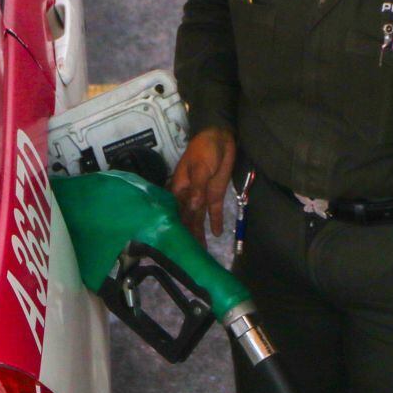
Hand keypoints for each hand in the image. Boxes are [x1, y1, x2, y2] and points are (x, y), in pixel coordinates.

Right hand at [171, 127, 236, 241]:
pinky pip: (214, 212)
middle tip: (188, 254)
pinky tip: (216, 235)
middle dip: (186, 235)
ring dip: (199, 233)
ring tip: (201, 251)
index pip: (174, 211)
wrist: (220, 138)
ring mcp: (201, 197)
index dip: (173, 227)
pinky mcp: (215, 196)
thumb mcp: (201, 167)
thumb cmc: (204, 150)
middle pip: (186, 219)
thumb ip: (198, 188)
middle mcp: (188, 196)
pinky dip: (215, 222)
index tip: (172, 243)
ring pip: (198, 219)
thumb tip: (193, 207)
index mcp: (179, 189)